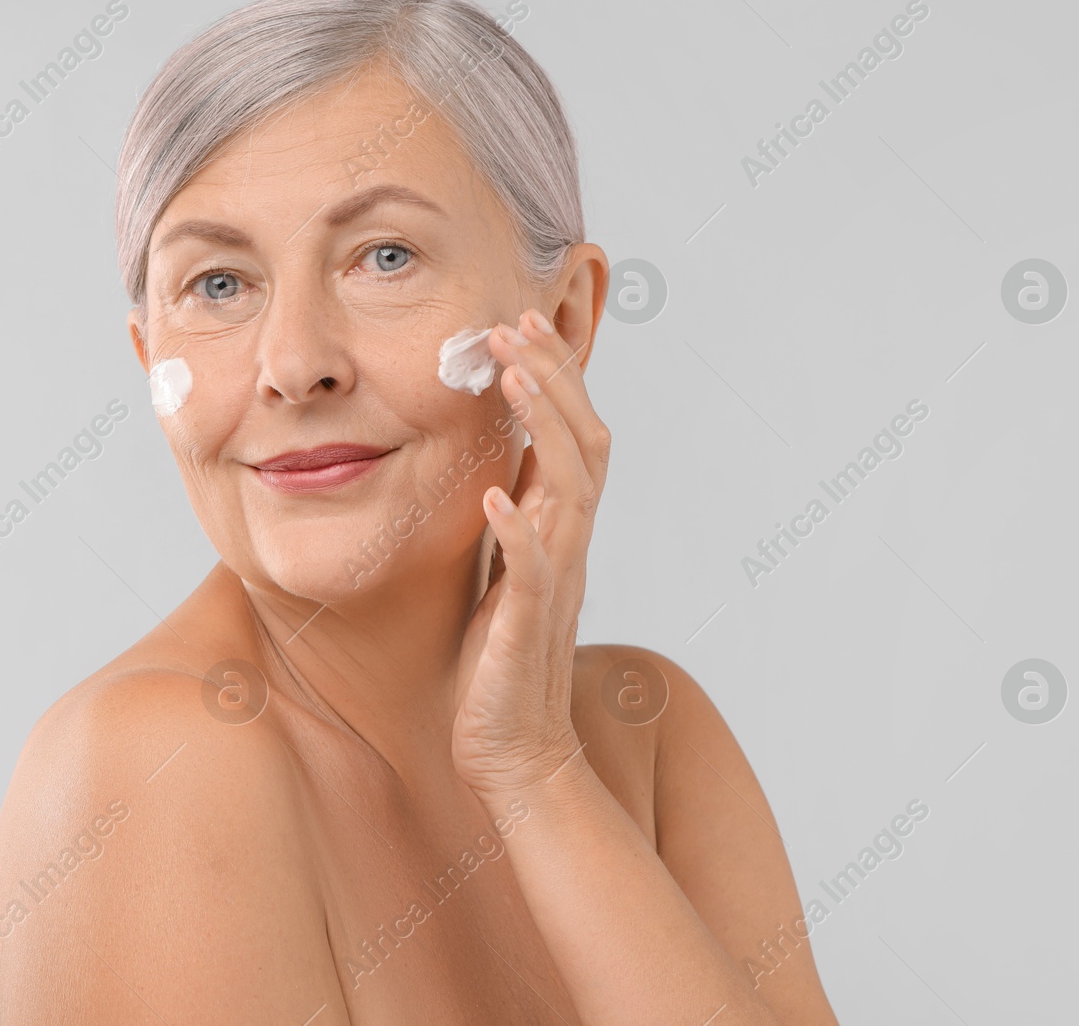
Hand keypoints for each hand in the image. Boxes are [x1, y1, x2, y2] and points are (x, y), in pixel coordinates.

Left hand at [451, 308, 611, 801]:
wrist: (517, 755)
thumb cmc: (499, 667)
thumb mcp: (505, 574)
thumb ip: (514, 519)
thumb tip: (502, 462)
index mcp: (560, 532)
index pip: (572, 436)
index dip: (553, 377)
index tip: (518, 324)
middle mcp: (568, 549)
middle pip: (581, 445)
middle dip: (551, 378)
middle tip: (514, 324)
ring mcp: (553, 586)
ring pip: (568, 492)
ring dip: (541, 430)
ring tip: (510, 380)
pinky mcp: (527, 629)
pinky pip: (534, 572)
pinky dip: (520, 531)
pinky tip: (497, 498)